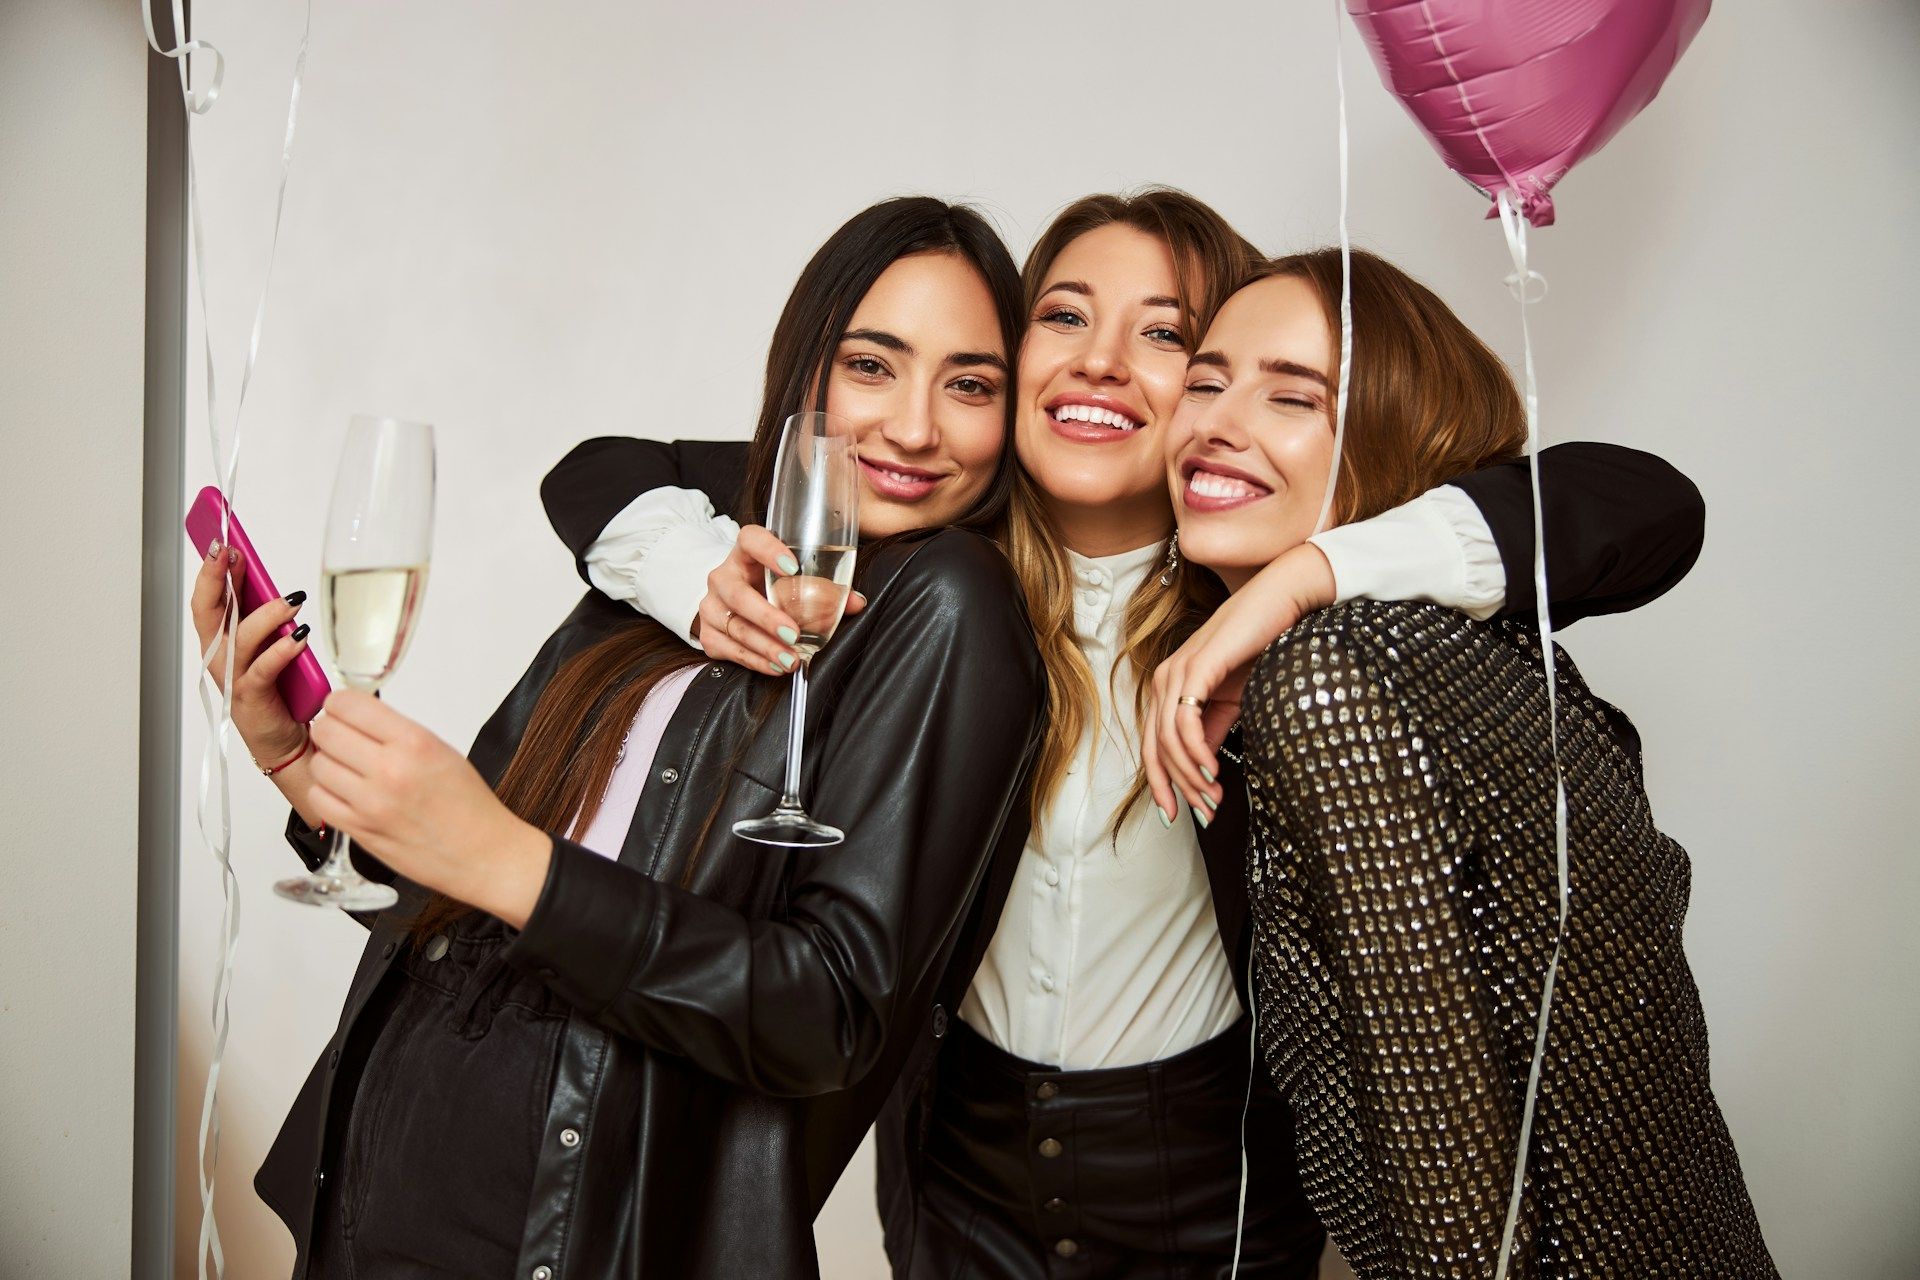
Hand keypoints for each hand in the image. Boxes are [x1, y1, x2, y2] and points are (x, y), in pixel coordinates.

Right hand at [189, 541, 311, 766]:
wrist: (287, 740)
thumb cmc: (279, 690)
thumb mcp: (270, 645)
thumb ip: (267, 618)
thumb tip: (276, 586)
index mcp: (223, 640)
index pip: (209, 598)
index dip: (211, 570)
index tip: (222, 540)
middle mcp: (222, 657)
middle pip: (209, 612)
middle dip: (216, 579)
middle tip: (232, 553)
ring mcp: (234, 677)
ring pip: (240, 638)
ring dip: (265, 614)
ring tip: (292, 600)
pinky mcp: (252, 697)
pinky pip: (263, 669)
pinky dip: (281, 651)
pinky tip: (299, 637)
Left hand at [306, 689, 552, 927]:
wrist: (482, 854)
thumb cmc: (469, 806)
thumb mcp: (442, 751)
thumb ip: (397, 733)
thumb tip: (357, 718)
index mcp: (415, 743)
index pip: (349, 705)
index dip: (339, 703)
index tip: (342, 708)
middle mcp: (390, 770)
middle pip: (325, 731)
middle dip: (329, 729)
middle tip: (341, 736)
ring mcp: (370, 803)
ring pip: (318, 765)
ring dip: (328, 762)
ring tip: (348, 768)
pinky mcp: (359, 830)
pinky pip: (318, 799)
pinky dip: (325, 792)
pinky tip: (345, 792)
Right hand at [691, 524, 865, 674]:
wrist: (733, 607)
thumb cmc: (771, 589)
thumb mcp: (793, 583)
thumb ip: (826, 589)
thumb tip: (856, 602)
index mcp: (745, 554)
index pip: (750, 539)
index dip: (768, 549)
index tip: (793, 566)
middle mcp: (723, 576)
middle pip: (738, 593)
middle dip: (767, 616)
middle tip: (793, 633)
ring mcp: (712, 605)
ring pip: (735, 626)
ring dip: (764, 646)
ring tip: (790, 659)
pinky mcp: (708, 633)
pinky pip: (729, 649)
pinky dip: (755, 660)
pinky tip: (775, 666)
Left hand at [1145, 542, 1336, 822]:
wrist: (1285, 601)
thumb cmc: (1262, 645)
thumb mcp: (1234, 700)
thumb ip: (1212, 730)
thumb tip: (1202, 772)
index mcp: (1170, 686)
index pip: (1154, 745)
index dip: (1165, 783)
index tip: (1187, 814)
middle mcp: (1164, 678)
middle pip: (1155, 748)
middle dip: (1177, 787)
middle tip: (1205, 814)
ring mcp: (1176, 671)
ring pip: (1168, 741)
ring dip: (1189, 776)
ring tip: (1213, 799)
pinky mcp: (1195, 667)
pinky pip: (1184, 722)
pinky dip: (1194, 753)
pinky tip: (1212, 772)